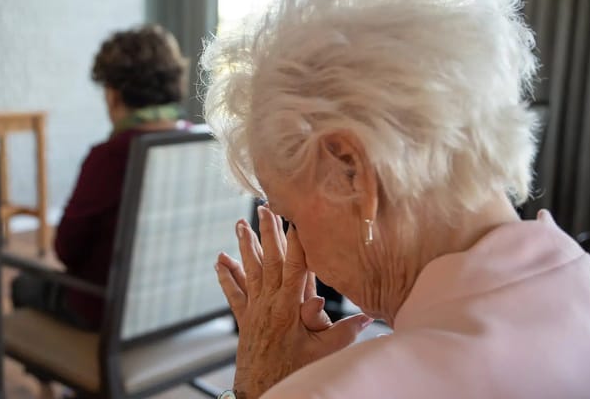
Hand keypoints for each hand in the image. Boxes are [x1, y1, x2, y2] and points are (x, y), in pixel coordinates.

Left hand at [215, 206, 372, 397]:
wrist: (261, 389)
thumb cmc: (295, 372)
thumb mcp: (323, 353)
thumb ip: (345, 332)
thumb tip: (370, 316)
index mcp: (290, 307)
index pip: (296, 267)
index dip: (297, 242)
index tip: (296, 218)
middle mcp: (270, 303)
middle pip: (270, 261)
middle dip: (268, 233)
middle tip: (264, 208)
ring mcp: (254, 309)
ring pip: (249, 271)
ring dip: (245, 247)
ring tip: (239, 224)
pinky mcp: (244, 319)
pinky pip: (233, 293)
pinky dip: (226, 276)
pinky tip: (220, 260)